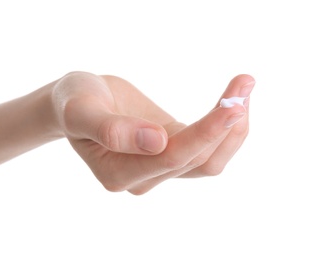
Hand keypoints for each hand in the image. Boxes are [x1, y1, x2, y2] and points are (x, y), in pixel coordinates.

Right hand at [52, 72, 253, 193]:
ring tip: (244, 87)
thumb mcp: (80, 109)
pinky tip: (235, 101)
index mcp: (116, 173)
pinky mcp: (170, 152)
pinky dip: (224, 127)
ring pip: (207, 160)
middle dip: (223, 123)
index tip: (233, 105)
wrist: (80, 101)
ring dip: (231, 128)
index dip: (204, 134)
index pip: (169, 158)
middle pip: (195, 160)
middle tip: (244, 83)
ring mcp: (158, 168)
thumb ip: (109, 129)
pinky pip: (206, 150)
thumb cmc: (74, 101)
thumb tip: (155, 142)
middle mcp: (141, 179)